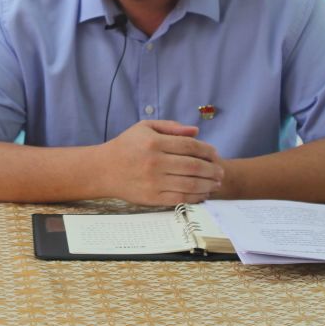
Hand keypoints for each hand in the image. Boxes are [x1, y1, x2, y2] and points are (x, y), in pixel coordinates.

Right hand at [97, 120, 222, 205]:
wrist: (103, 169)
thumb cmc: (126, 146)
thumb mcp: (145, 127)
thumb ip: (171, 127)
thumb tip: (196, 131)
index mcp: (154, 143)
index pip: (190, 146)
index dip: (207, 150)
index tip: (215, 154)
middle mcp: (155, 162)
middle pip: (194, 166)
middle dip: (212, 169)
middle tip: (221, 171)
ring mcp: (154, 182)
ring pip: (190, 184)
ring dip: (208, 185)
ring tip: (216, 183)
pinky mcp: (152, 198)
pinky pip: (180, 198)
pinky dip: (196, 197)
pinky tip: (203, 194)